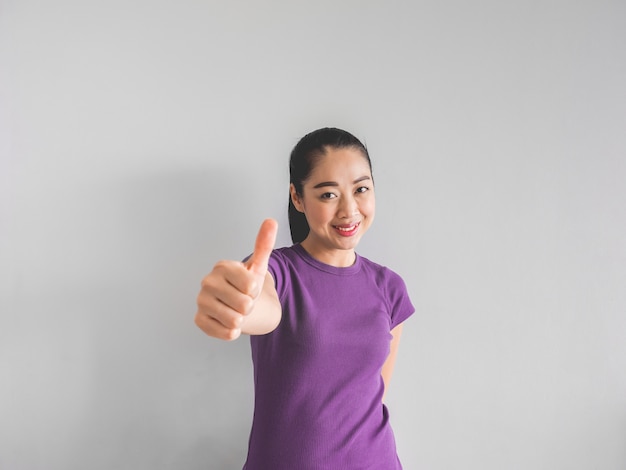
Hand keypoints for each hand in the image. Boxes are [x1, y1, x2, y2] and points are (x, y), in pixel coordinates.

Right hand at [195, 219, 277, 339]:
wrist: (237, 305)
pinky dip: (232, 331)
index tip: (249, 287)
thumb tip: (271, 221)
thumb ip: (263, 244)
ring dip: (241, 319)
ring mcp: (201, 301)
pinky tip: (227, 321)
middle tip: (242, 300)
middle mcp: (207, 282)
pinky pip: (225, 332)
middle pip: (244, 304)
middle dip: (249, 306)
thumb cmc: (246, 285)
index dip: (255, 290)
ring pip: (235, 320)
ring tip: (235, 310)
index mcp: (222, 266)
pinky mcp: (199, 320)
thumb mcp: (258, 266)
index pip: (251, 285)